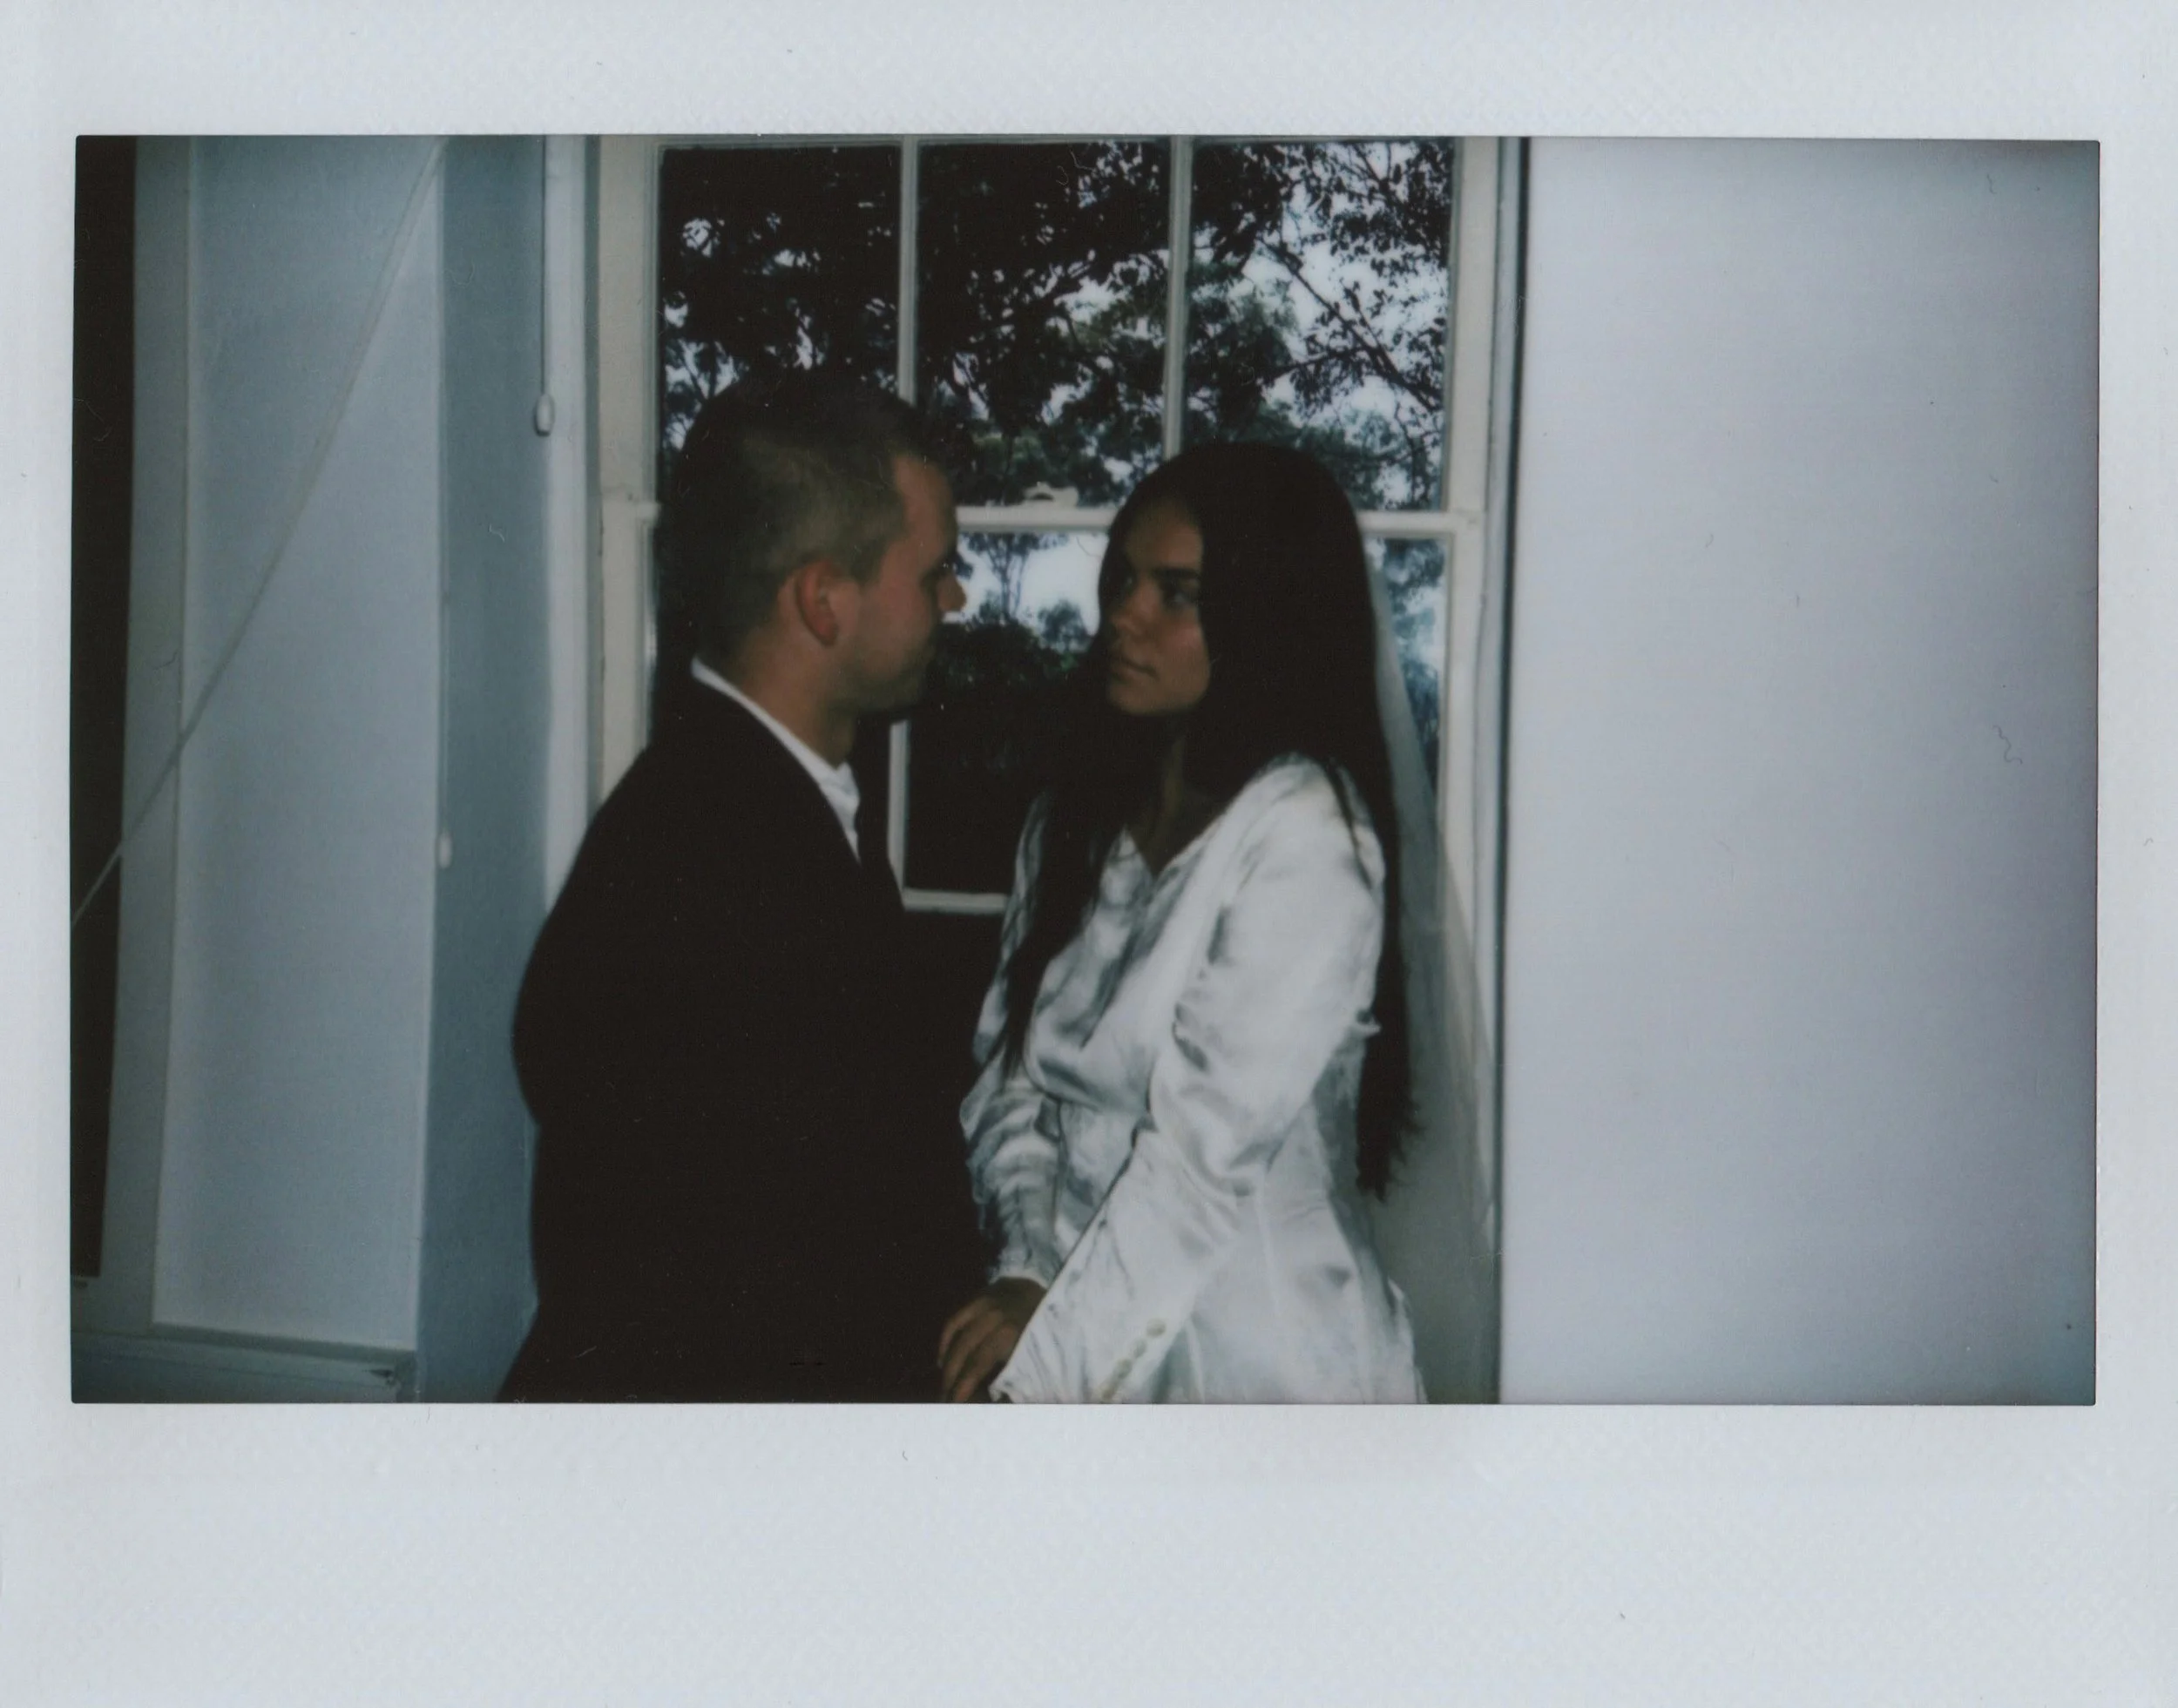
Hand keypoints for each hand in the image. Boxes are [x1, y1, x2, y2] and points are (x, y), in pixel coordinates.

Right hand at [937, 1278, 1045, 1402]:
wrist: (1054, 1291)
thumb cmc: (1048, 1333)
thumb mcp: (1038, 1357)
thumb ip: (1017, 1380)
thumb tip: (996, 1403)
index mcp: (1011, 1333)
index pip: (978, 1363)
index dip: (963, 1385)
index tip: (954, 1403)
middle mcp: (995, 1316)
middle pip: (964, 1351)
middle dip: (951, 1378)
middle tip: (945, 1400)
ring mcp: (985, 1304)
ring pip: (956, 1335)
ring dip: (946, 1362)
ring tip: (944, 1385)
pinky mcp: (979, 1297)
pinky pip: (954, 1320)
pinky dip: (946, 1341)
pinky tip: (943, 1360)